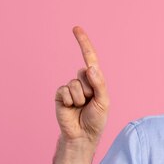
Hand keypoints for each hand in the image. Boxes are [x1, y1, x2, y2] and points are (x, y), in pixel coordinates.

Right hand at [54, 26, 108, 143]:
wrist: (82, 135)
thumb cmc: (96, 119)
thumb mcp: (103, 102)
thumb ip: (99, 84)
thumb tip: (90, 67)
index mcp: (95, 80)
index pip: (89, 58)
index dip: (83, 43)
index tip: (76, 28)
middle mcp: (82, 81)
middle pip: (84, 73)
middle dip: (89, 89)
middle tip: (89, 102)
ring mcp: (70, 88)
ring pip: (74, 84)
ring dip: (79, 98)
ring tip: (81, 107)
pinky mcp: (60, 95)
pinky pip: (64, 91)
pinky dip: (69, 101)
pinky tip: (70, 109)